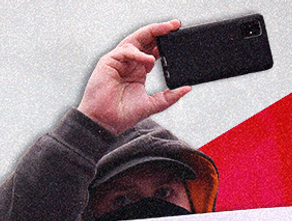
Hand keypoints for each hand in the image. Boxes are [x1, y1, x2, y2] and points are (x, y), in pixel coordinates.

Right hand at [77, 21, 191, 134]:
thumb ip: (170, 96)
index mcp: (138, 71)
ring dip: (151, 32)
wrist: (105, 123)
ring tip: (166, 30)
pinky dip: (137, 53)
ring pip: (135, 39)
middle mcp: (129, 63)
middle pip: (145, 40)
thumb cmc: (122, 115)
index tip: (179, 36)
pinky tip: (149, 59)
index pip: (153, 50)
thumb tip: (186, 89)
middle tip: (175, 25)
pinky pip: (125, 51)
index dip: (165, 41)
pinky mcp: (109, 62)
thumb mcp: (153, 104)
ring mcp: (119, 61)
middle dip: (160, 30)